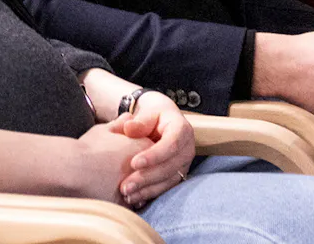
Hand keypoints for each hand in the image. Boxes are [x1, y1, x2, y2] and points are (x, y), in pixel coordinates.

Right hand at [67, 123, 153, 204]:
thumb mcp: (104, 130)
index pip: (155, 152)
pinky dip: (129, 201)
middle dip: (144, 173)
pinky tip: (119, 197)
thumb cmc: (88, 147)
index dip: (143, 156)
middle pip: (153, 172)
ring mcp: (139, 185)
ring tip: (120, 185)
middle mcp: (146, 166)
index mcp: (143, 146)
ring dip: (138, 189)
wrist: (75, 168)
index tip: (128, 157)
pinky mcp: (129, 202)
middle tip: (124, 172)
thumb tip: (129, 117)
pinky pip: (135, 203)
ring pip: (146, 189)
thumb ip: (120, 124)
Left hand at [110, 92, 193, 207]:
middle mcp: (187, 149)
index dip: (154, 156)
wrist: (163, 122)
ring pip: (168, 181)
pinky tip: (135, 200)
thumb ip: (139, 121)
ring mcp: (184, 164)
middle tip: (125, 186)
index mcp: (182, 129)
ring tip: (127, 195)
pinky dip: (150, 194)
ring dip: (147, 190)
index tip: (134, 163)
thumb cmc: (153, 116)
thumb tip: (128, 128)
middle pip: (170, 167)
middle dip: (147, 178)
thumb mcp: (148, 112)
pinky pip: (166, 188)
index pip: (172, 144)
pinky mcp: (178, 175)